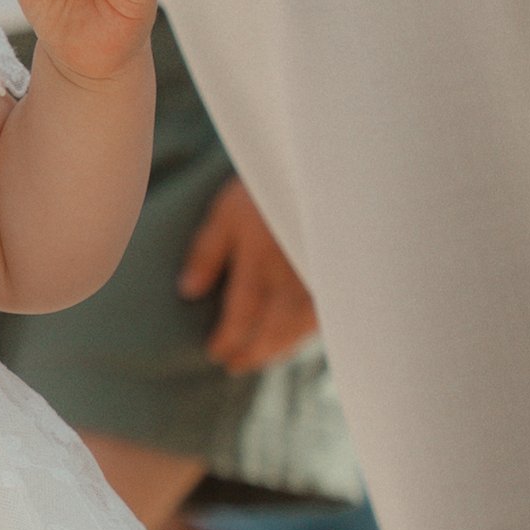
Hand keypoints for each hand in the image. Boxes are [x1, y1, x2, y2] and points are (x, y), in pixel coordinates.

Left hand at [179, 177, 318, 371]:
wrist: (323, 163)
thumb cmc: (267, 181)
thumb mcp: (228, 209)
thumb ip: (207, 251)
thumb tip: (188, 291)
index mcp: (260, 259)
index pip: (242, 314)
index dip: (228, 338)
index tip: (216, 353)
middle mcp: (292, 273)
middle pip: (273, 328)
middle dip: (254, 351)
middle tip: (237, 366)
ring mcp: (321, 275)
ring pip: (302, 326)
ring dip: (282, 347)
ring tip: (265, 358)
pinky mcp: (341, 273)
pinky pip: (329, 313)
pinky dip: (311, 330)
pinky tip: (300, 335)